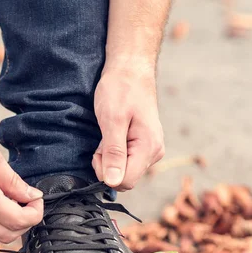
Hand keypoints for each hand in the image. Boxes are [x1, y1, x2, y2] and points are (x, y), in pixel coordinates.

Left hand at [92, 67, 164, 190]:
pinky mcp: (143, 146)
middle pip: (124, 179)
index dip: (106, 173)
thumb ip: (114, 153)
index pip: (125, 182)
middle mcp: (154, 152)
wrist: (130, 70)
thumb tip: (113, 182)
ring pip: (123, 170)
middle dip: (106, 166)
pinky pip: (125, 161)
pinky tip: (111, 135)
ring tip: (107, 134)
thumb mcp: (112, 121)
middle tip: (102, 141)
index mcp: (149, 148)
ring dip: (109, 158)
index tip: (98, 152)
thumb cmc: (120, 90)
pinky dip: (113, 152)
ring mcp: (150, 149)